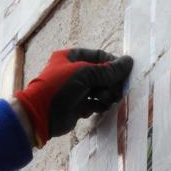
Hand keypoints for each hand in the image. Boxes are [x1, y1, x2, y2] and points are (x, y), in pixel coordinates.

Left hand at [13, 48, 133, 146]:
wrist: (41, 115)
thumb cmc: (60, 87)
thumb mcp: (85, 73)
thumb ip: (108, 69)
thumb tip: (129, 62)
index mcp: (71, 57)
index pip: (99, 56)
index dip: (113, 63)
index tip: (125, 72)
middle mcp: (74, 71)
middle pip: (101, 74)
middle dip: (111, 82)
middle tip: (119, 90)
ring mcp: (76, 89)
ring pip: (100, 89)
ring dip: (107, 94)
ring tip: (107, 100)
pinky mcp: (78, 106)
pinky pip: (95, 103)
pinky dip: (99, 105)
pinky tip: (100, 108)